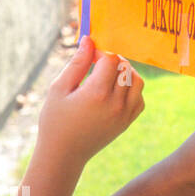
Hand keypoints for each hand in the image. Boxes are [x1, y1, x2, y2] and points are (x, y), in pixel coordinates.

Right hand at [36, 34, 144, 167]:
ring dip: (124, 72)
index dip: (100, 52)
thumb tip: (89, 41)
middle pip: (124, 67)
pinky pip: (139, 97)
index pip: (111, 59)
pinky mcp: (127, 122)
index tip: (88, 56)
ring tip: (106, 76)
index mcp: (97, 93)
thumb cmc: (55, 120)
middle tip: (94, 65)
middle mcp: (116, 103)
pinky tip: (113, 91)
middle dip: (111, 60)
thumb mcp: (59, 89)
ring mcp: (124, 114)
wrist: (64, 154)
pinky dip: (131, 89)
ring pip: (137, 80)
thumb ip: (77, 64)